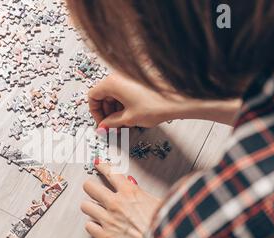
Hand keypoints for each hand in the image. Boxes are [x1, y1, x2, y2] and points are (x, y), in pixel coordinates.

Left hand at [81, 163, 161, 237]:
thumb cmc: (165, 226)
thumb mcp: (158, 202)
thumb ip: (142, 193)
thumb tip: (133, 186)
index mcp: (130, 192)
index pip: (110, 172)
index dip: (102, 166)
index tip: (97, 164)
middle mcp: (115, 203)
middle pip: (89, 186)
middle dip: (90, 187)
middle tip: (92, 190)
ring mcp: (108, 220)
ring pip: (85, 206)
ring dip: (90, 208)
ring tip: (96, 211)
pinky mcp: (104, 237)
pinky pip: (88, 226)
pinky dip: (93, 227)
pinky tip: (100, 228)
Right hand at [89, 72, 242, 127]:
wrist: (180, 99)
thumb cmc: (156, 105)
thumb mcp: (128, 118)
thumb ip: (111, 122)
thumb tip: (103, 126)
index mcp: (112, 82)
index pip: (92, 96)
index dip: (94, 112)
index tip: (101, 123)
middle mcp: (119, 76)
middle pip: (103, 94)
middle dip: (106, 111)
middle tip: (112, 126)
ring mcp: (129, 76)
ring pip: (114, 93)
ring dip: (115, 109)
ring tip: (123, 123)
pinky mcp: (138, 79)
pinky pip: (124, 91)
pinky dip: (124, 103)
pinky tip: (131, 115)